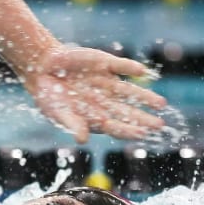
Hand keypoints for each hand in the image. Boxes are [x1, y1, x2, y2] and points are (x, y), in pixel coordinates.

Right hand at [24, 46, 166, 143]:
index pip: (116, 126)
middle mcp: (105, 101)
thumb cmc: (49, 96)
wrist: (42, 68)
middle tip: (159, 125)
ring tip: (161, 104)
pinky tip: (142, 72)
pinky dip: (130, 68)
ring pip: (129, 91)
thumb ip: (72, 123)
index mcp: (94, 117)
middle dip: (143, 119)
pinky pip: (120, 66)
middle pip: (127, 112)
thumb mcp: (57, 112)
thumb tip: (82, 139)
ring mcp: (106, 83)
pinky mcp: (104, 64)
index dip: (129, 131)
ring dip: (145, 97)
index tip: (142, 134)